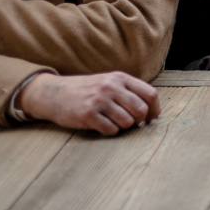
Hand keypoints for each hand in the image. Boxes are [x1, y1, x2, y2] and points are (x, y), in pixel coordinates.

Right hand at [19, 72, 160, 134]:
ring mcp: (99, 101)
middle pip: (141, 110)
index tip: (151, 117)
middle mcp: (111, 87)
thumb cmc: (87, 90)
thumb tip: (152, 110)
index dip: (155, 109)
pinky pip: (111, 130)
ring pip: (127, 122)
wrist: (54, 93)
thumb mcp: (109, 81)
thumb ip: (129, 91)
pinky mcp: (88, 115)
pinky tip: (102, 125)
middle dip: (139, 120)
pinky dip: (110, 131)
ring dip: (123, 126)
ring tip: (113, 121)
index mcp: (120, 78)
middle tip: (130, 122)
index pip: (150, 94)